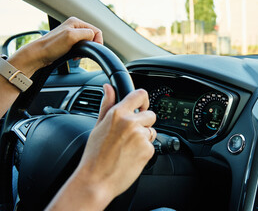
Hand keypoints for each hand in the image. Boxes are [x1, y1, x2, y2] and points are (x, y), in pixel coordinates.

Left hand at [8, 17, 102, 76]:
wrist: (38, 55)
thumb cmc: (51, 46)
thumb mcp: (72, 36)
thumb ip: (87, 33)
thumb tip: (93, 36)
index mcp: (75, 22)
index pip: (96, 31)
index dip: (97, 41)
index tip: (92, 49)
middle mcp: (73, 27)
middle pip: (92, 37)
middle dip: (90, 46)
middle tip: (82, 52)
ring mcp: (70, 35)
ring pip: (87, 43)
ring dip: (84, 51)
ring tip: (77, 55)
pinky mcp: (68, 43)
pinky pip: (80, 47)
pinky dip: (80, 53)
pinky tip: (74, 56)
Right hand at [73, 84, 156, 203]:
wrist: (96, 180)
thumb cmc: (94, 155)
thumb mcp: (98, 126)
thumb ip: (107, 105)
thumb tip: (108, 88)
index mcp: (118, 113)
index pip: (140, 95)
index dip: (143, 100)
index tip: (142, 106)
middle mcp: (131, 122)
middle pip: (150, 115)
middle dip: (144, 123)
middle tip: (129, 135)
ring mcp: (140, 136)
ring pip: (151, 131)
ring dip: (144, 137)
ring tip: (127, 148)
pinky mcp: (148, 150)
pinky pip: (152, 145)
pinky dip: (144, 151)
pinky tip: (131, 156)